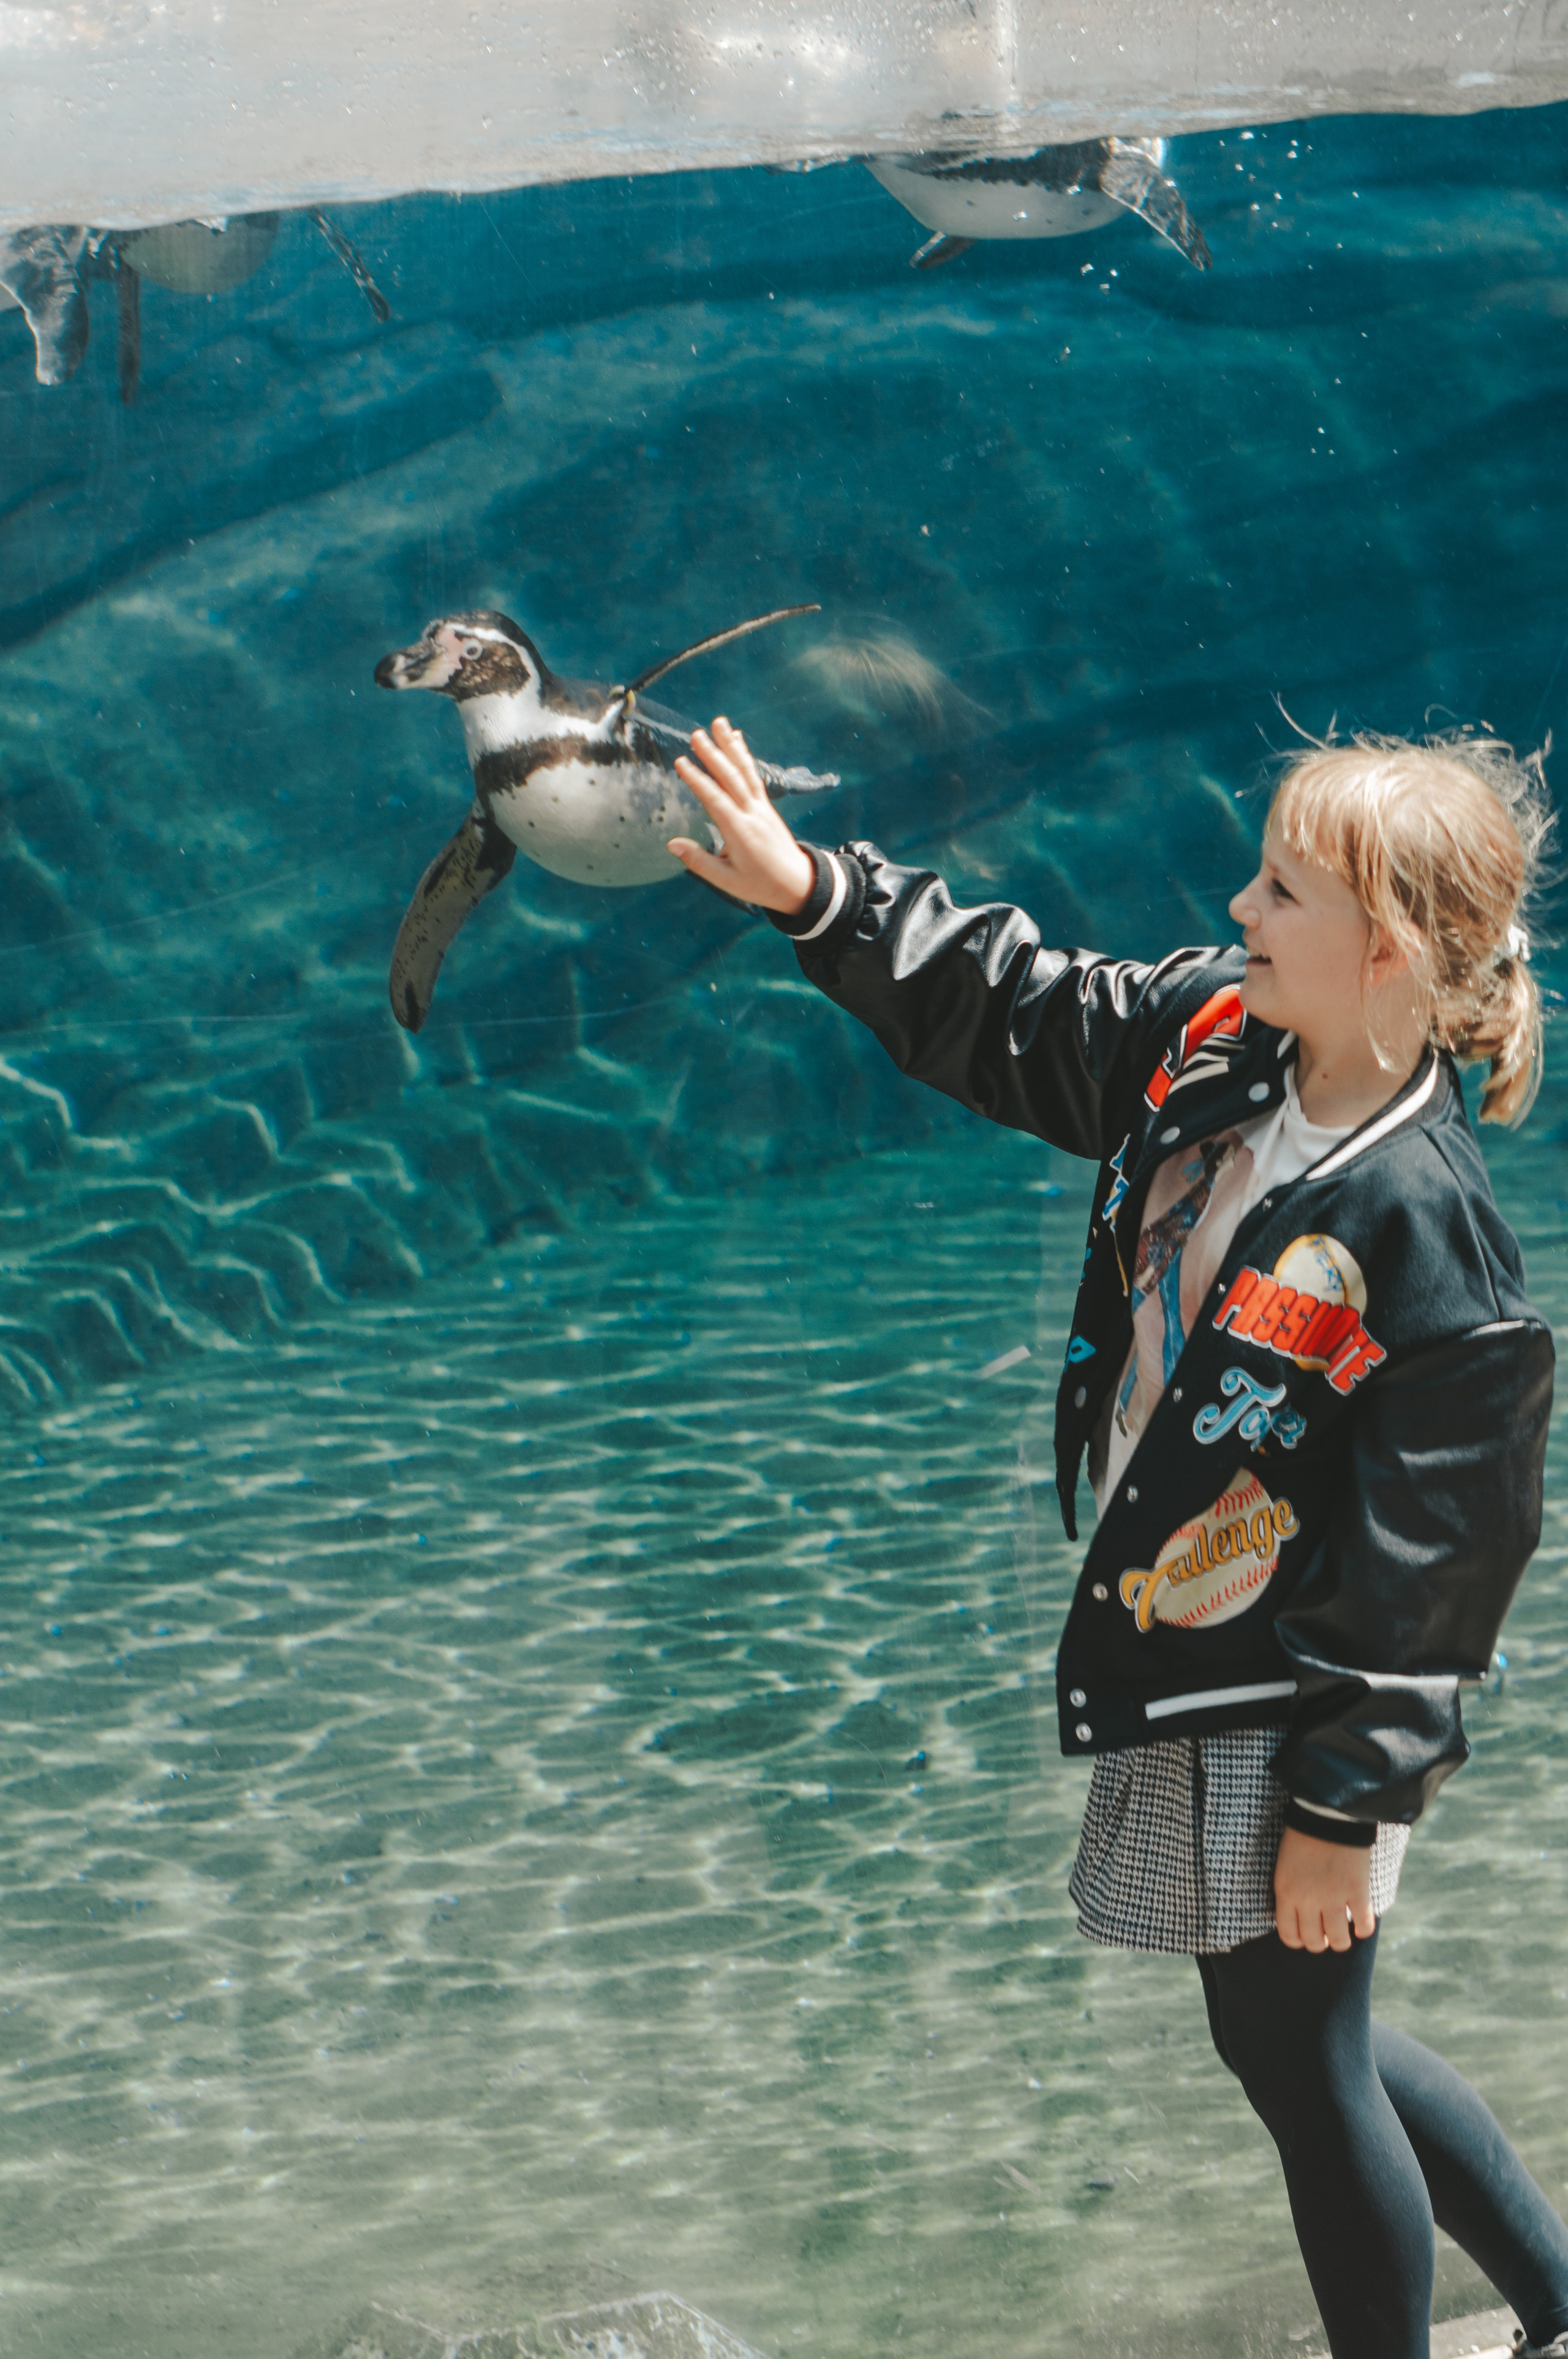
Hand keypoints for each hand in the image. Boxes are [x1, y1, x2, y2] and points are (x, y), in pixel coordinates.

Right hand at [669, 716, 816, 914]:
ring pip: (745, 771)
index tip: (680, 762)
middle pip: (731, 778)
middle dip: (713, 755)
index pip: (715, 800)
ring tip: (719, 723)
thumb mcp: (727, 881)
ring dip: (731, 746)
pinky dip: (745, 757)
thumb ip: (699, 861)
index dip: (697, 780)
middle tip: (696, 734)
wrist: (798, 884)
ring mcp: (761, 807)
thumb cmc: (760, 885)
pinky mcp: (766, 806)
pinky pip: (754, 776)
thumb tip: (672, 844)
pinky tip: (737, 740)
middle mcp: (752, 814)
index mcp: (740, 832)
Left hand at [1274, 1824, 1375, 1951]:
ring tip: (1344, 1933)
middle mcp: (1307, 1900)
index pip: (1288, 1935)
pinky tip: (1361, 1926)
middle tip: (1326, 1934)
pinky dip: (1364, 1929)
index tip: (1306, 1936)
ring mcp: (1333, 1897)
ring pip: (1338, 1940)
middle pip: (1314, 1942)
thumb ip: (1290, 1892)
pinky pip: (1363, 1924)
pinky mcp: (1356, 1891)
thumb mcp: (1285, 1866)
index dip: (1298, 1941)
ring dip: (1341, 1941)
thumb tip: (1298, 1916)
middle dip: (1320, 1942)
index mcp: (1285, 1892)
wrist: (1327, 1814)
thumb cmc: (1302, 1837)